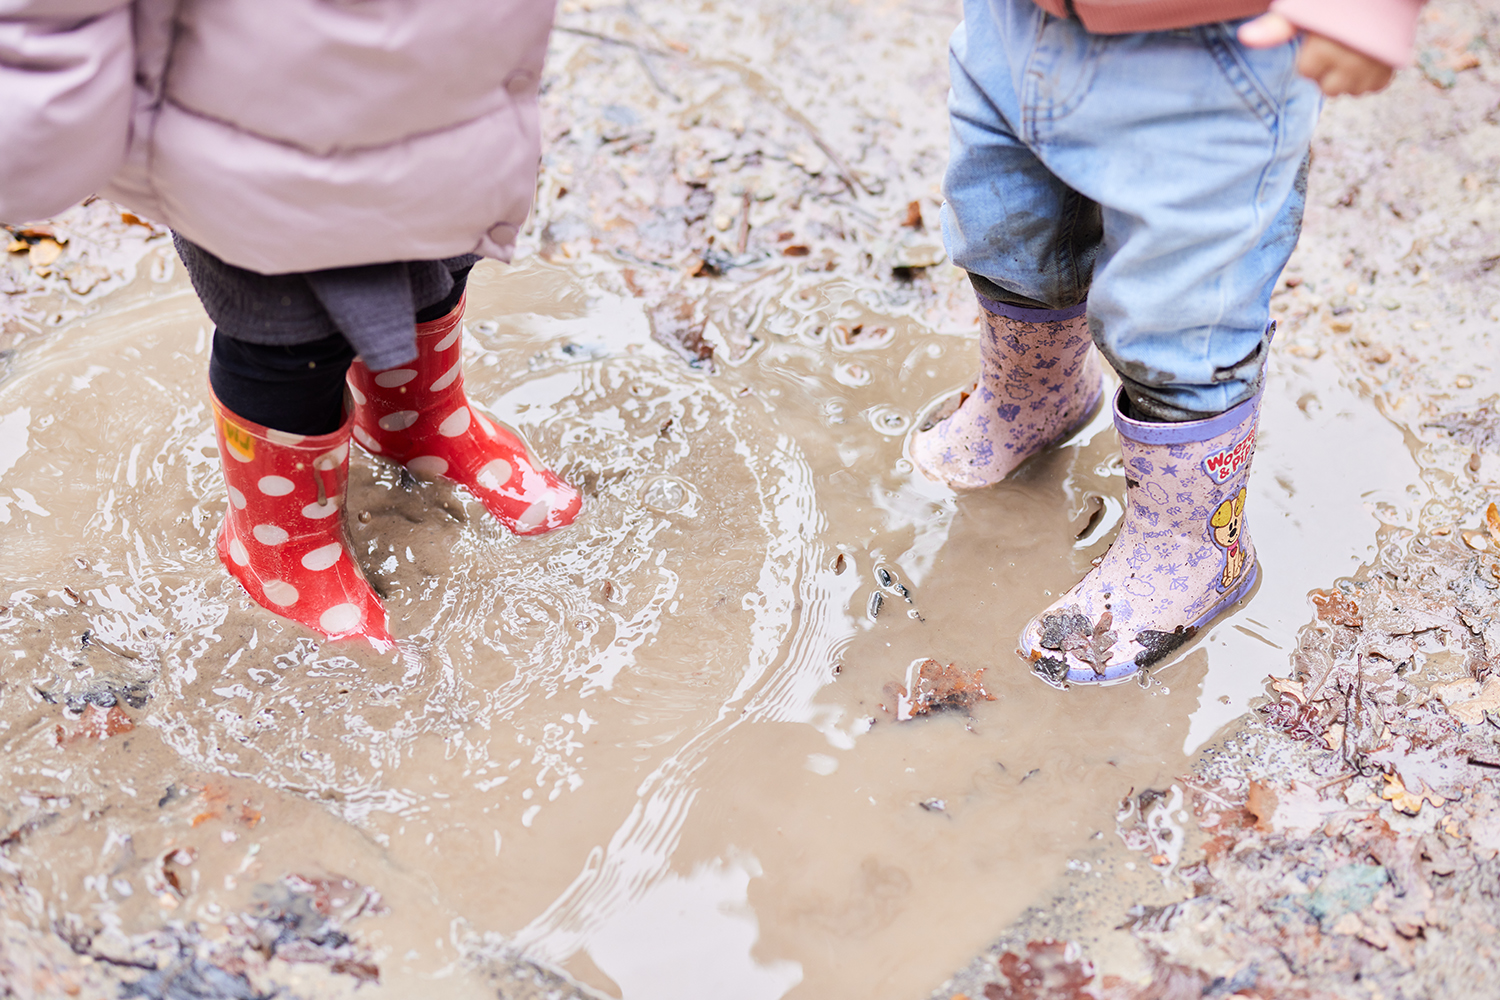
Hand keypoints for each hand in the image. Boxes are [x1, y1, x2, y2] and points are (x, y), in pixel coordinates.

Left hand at [1239, 13, 1394, 96]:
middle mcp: (1350, 62)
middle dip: (1328, 69)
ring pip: (1349, 90)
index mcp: (1325, 47)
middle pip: (1328, 87)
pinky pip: (1372, 87)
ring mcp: (1373, 68)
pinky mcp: (1391, 70)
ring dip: (1348, 75)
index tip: (1320, 36)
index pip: (1306, 71)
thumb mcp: (1305, 7)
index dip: (1311, 54)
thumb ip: (1277, 26)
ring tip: (1353, 49)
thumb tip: (1244, 37)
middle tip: (1339, 41)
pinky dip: (1369, 76)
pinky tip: (1369, 55)